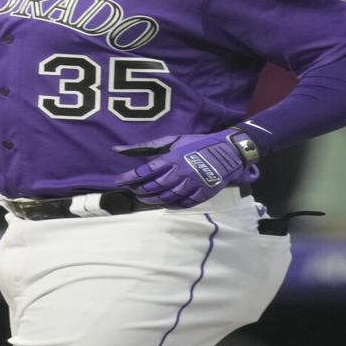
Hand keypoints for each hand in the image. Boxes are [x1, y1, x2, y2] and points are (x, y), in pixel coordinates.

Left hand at [111, 130, 259, 208]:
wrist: (227, 151)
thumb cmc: (198, 144)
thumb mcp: (173, 140)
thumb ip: (147, 146)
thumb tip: (118, 149)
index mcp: (172, 159)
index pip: (144, 172)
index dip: (129, 178)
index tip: (118, 181)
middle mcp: (180, 174)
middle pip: (153, 187)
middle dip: (139, 190)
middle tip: (133, 190)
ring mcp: (191, 186)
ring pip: (166, 198)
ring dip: (152, 200)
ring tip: (145, 198)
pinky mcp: (201, 195)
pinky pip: (182, 204)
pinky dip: (171, 205)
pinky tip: (165, 203)